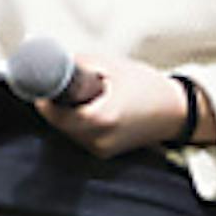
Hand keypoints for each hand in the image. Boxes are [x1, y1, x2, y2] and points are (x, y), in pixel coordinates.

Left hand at [32, 51, 197, 158]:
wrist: (177, 112)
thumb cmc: (148, 88)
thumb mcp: (113, 66)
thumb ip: (80, 65)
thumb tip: (53, 62)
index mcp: (100, 119)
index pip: (54, 112)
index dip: (43, 97)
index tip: (37, 84)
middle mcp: (97, 140)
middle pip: (57, 122)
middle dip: (56, 103)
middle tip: (62, 85)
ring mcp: (99, 150)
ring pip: (66, 130)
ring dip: (67, 113)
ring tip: (87, 97)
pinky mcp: (102, 153)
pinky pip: (78, 136)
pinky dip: (79, 122)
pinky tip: (93, 109)